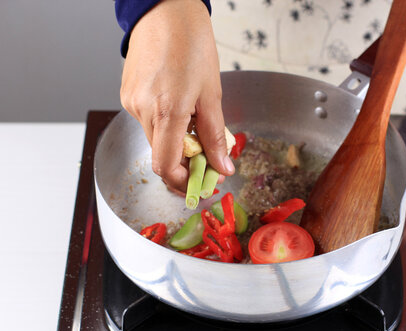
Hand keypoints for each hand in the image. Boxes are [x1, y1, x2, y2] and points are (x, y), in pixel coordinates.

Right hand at [120, 0, 233, 193]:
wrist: (164, 11)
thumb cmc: (191, 44)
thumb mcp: (212, 94)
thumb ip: (215, 135)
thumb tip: (223, 167)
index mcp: (167, 111)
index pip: (166, 167)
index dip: (184, 183)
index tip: (203, 183)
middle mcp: (142, 110)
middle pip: (160, 156)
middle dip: (185, 166)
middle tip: (209, 161)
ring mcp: (131, 102)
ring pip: (155, 140)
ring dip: (176, 146)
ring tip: (198, 129)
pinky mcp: (127, 95)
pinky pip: (147, 122)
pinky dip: (165, 128)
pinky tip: (180, 113)